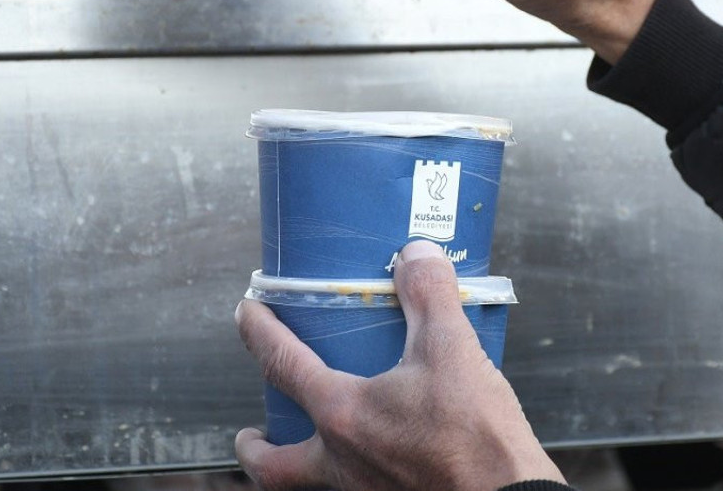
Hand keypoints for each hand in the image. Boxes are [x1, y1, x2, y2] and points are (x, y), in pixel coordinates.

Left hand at [234, 241, 564, 490]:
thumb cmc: (475, 434)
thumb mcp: (452, 347)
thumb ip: (429, 294)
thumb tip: (415, 255)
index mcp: (344, 413)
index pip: (283, 364)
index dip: (258, 332)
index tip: (247, 312)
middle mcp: (343, 458)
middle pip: (276, 465)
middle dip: (256, 448)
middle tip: (251, 431)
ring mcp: (367, 487)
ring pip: (313, 482)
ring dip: (303, 463)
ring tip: (317, 441)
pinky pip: (360, 487)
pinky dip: (358, 469)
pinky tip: (384, 451)